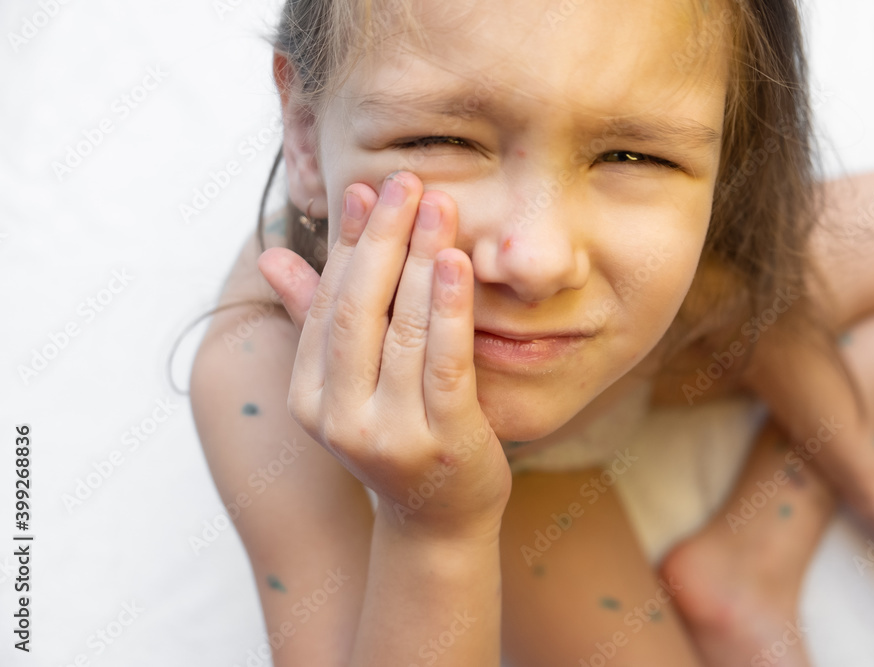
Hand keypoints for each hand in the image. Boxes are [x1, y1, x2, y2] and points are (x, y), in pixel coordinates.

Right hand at [257, 171, 510, 540]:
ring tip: (437, 205)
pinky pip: (444, 362)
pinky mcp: (442, 441)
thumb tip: (272, 256)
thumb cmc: (396, 436)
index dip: (349, 244)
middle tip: (406, 182)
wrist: (437, 519)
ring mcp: (389, 433)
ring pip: (402, 329)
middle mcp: (339, 417)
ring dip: (420, 260)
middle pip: (358, 310)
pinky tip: (458, 263)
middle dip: (383, 239)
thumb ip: (314, 318)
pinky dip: (450, 308)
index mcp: (309, 397)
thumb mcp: (348, 383)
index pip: (327, 304)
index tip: (368, 190)